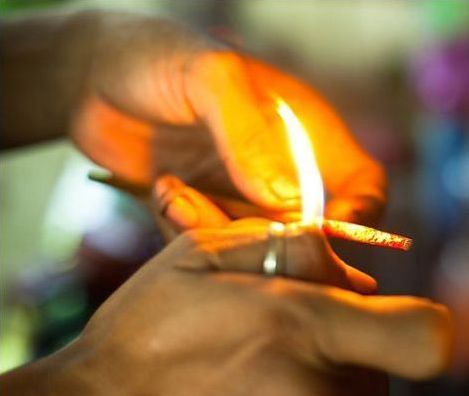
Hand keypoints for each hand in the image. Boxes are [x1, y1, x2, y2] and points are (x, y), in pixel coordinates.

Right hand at [1, 224, 450, 395]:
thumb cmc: (143, 336)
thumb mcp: (202, 256)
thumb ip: (287, 244)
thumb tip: (348, 262)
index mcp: (303, 326)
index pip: (423, 338)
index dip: (424, 327)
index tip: (403, 323)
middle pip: (377, 378)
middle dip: (343, 360)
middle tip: (284, 350)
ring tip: (251, 389)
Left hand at [71, 11, 385, 224]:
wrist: (90, 75)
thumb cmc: (158, 57)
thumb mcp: (212, 79)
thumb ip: (252, 134)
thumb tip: (291, 203)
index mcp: (308, 134)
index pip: (363, 187)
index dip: (357, 219)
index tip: (315, 238)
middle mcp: (284, 172)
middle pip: (310, 235)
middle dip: (268, 239)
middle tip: (215, 215)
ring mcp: (245, 198)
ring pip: (257, 249)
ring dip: (215, 232)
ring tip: (173, 191)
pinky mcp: (208, 215)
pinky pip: (213, 250)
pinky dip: (186, 231)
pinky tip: (162, 190)